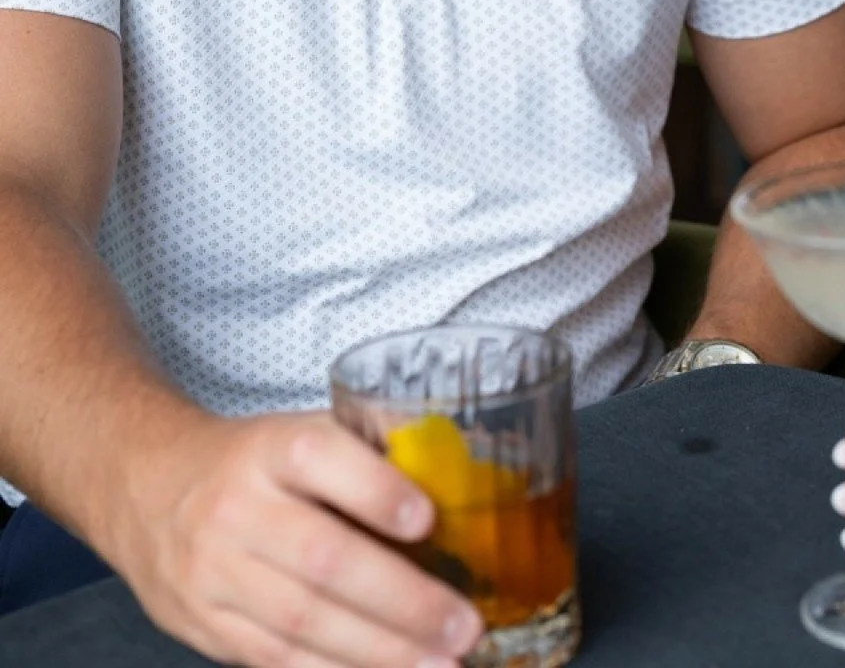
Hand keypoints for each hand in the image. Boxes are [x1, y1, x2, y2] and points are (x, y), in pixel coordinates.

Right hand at [104, 409, 482, 667]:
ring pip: (302, 622)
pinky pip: (277, 660)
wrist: (147, 488)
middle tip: (464, 624)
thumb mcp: (301, 433)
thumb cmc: (254, 462)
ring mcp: (214, 575)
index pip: (320, 459)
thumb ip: (370, 452)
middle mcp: (238, 509)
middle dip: (401, 601)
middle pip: (321, 559)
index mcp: (271, 448)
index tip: (428, 518)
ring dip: (380, 653)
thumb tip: (463, 472)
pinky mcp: (206, 627)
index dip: (374, 490)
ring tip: (441, 664)